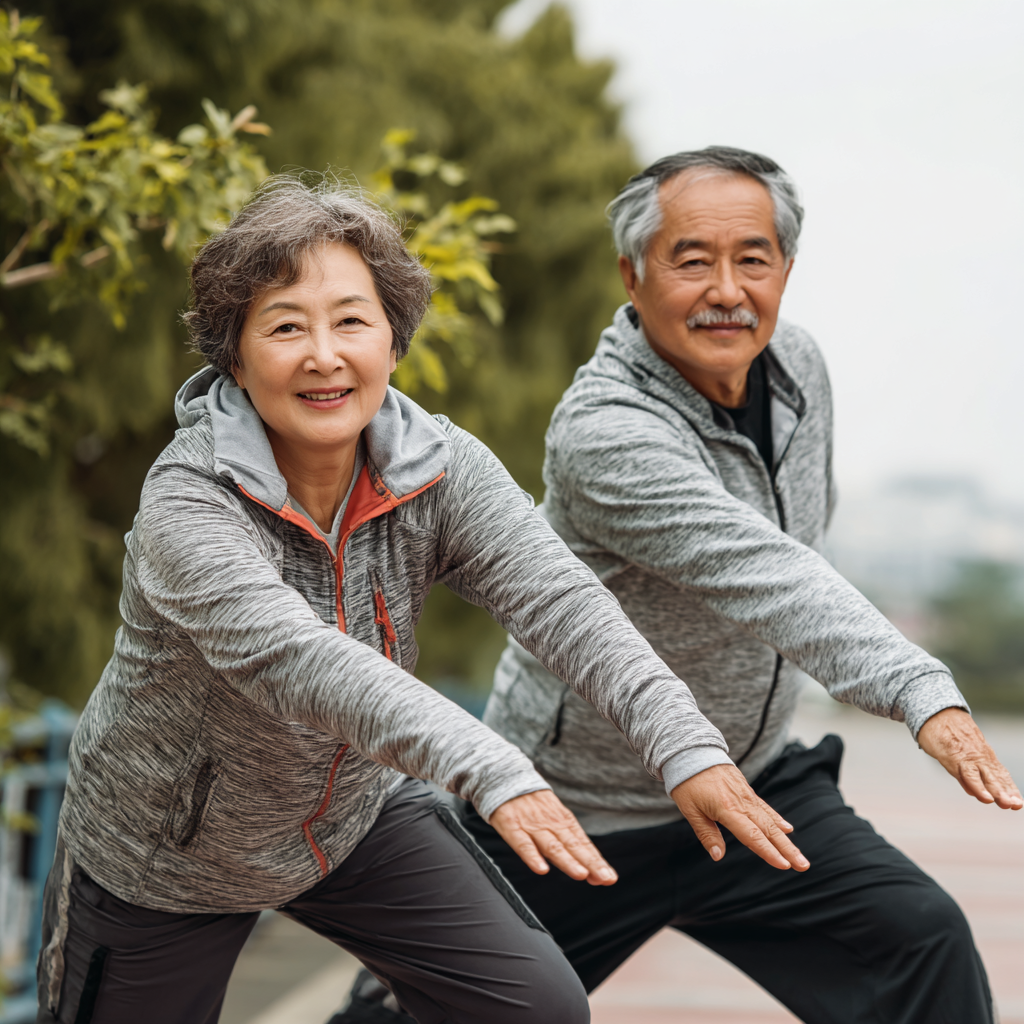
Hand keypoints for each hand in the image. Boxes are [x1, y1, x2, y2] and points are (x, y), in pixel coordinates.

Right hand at [489, 790, 617, 885]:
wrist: (504, 776)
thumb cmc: (532, 803)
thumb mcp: (553, 815)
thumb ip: (568, 840)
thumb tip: (589, 868)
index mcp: (563, 821)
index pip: (583, 844)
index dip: (596, 861)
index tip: (609, 878)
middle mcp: (551, 823)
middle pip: (573, 846)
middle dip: (590, 863)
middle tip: (605, 879)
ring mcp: (532, 825)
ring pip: (552, 846)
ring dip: (567, 861)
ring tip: (581, 874)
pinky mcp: (512, 826)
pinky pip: (522, 843)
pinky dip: (532, 856)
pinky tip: (541, 869)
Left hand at [671, 763, 809, 870]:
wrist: (692, 752)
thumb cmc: (688, 783)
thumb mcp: (690, 810)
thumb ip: (706, 834)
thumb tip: (718, 856)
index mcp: (727, 809)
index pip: (752, 835)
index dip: (768, 852)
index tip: (784, 866)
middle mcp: (742, 802)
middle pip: (768, 830)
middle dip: (787, 850)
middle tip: (804, 865)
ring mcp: (746, 795)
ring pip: (770, 820)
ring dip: (786, 840)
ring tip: (800, 856)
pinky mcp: (746, 790)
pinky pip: (765, 807)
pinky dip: (777, 819)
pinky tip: (787, 829)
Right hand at [917, 707, 1021, 809]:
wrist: (936, 713)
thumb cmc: (946, 732)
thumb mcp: (959, 750)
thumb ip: (966, 772)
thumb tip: (973, 791)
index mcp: (982, 755)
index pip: (1000, 774)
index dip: (1009, 788)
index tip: (1018, 802)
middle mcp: (979, 757)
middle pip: (996, 777)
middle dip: (1007, 793)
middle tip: (1016, 805)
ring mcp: (969, 757)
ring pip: (986, 777)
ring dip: (997, 792)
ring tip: (1006, 804)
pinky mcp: (956, 758)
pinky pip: (969, 775)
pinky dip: (978, 787)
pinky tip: (985, 798)